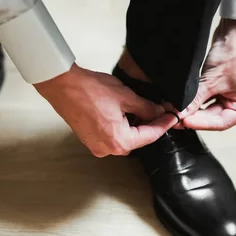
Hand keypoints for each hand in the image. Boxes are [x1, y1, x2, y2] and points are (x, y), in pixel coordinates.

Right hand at [35, 64, 176, 156]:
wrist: (62, 86)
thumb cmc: (90, 90)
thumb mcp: (126, 97)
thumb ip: (146, 108)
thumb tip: (158, 111)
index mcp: (119, 141)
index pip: (150, 136)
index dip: (164, 124)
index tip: (173, 117)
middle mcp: (108, 149)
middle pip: (137, 139)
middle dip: (148, 125)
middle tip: (159, 110)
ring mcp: (97, 146)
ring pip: (124, 138)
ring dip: (134, 125)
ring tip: (141, 108)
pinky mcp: (89, 140)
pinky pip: (111, 136)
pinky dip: (120, 126)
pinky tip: (124, 112)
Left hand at [180, 18, 235, 129]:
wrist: (234, 31)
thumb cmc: (233, 53)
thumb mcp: (211, 80)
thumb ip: (195, 100)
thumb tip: (180, 114)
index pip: (220, 123)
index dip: (200, 123)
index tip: (183, 122)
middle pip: (213, 118)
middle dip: (194, 117)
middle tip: (175, 118)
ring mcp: (231, 97)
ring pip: (208, 110)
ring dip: (193, 110)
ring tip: (176, 111)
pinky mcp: (221, 89)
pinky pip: (206, 100)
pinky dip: (195, 101)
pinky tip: (182, 103)